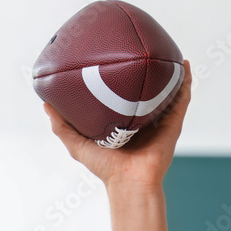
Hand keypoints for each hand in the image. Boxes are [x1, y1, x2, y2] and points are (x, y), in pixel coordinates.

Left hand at [43, 59, 191, 188]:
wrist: (128, 181)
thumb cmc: (103, 167)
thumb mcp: (76, 143)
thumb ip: (61, 125)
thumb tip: (45, 104)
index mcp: (121, 123)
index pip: (121, 97)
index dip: (118, 81)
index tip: (113, 60)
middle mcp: (141, 120)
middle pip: (144, 91)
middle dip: (144, 72)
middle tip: (140, 49)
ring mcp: (158, 120)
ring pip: (166, 91)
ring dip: (168, 72)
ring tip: (165, 51)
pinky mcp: (173, 124)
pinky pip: (182, 99)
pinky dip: (185, 82)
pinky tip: (184, 64)